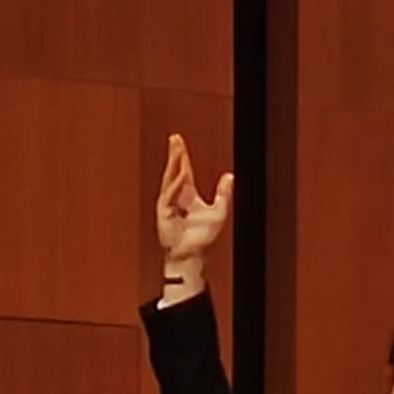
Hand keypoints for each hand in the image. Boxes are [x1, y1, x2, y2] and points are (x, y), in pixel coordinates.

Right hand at [156, 134, 232, 265]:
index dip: (182, 155)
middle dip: (175, 154)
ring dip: (173, 165)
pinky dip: (175, 186)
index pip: (184, 169)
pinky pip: (169, 196)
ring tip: (177, 150)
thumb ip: (224, 194)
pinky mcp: (164, 213)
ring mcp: (168, 203)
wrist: (193, 255)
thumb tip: (230, 176)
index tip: (178, 140)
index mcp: (187, 194)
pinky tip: (181, 176)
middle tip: (175, 138)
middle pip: (174, 170)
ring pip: (170, 179)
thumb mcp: (219, 212)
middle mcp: (176, 196)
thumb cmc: (203, 237)